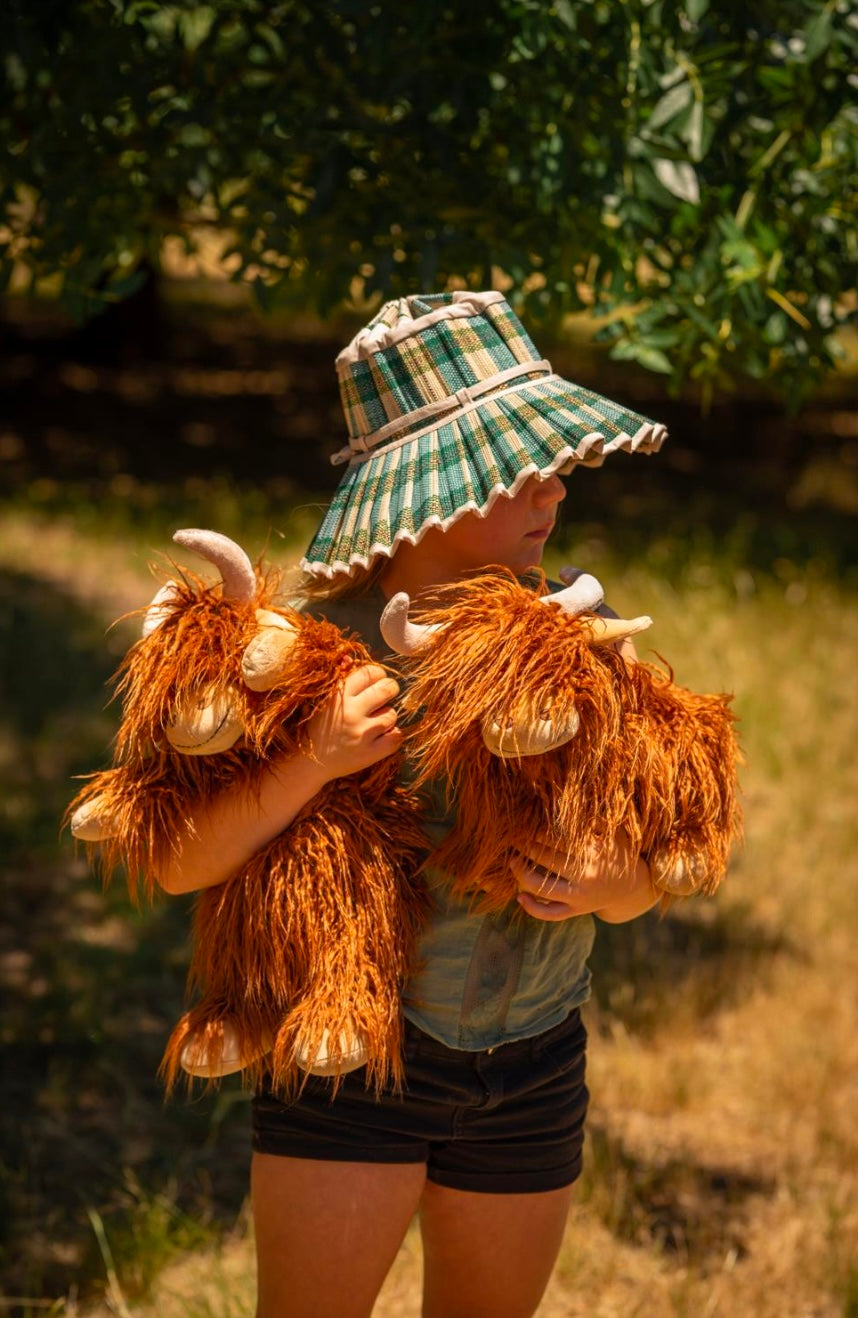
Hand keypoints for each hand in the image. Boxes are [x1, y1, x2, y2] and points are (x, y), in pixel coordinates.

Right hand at [306, 663, 402, 780]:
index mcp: (338, 695)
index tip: (375, 681)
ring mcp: (361, 734)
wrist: (308, 763)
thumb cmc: (317, 727)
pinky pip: (397, 737)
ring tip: (374, 722)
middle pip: (388, 689)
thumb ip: (338, 677)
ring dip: (387, 716)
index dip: (377, 675)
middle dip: (389, 690)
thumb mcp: (323, 700)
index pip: (371, 672)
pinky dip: (392, 736)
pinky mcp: (369, 754)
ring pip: (392, 714)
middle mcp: (350, 712)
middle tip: (384, 696)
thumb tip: (350, 657)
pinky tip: (380, 736)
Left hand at [510, 828, 656, 923]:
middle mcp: (585, 877)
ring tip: (512, 861)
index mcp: (593, 853)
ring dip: (521, 873)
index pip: (557, 839)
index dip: (537, 831)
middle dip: (526, 846)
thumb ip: (595, 820)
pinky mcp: (575, 911)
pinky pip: (550, 914)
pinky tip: (519, 896)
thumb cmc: (618, 854)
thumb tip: (574, 803)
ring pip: (542, 887)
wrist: (632, 887)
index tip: (526, 823)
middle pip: (545, 859)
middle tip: (512, 837)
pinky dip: (532, 908)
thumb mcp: (614, 834)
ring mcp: (579, 897)